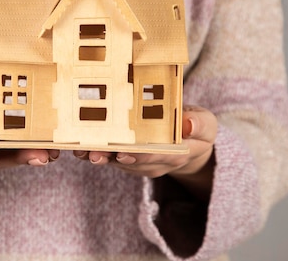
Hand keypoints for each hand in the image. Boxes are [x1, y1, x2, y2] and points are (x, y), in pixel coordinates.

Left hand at [73, 105, 216, 199]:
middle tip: (93, 153)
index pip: (157, 157)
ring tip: (81, 150)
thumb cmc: (196, 128)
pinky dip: (96, 152)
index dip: (140, 156)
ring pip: (117, 162)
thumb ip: (199, 124)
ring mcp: (139, 162)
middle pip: (131, 162)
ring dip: (99, 156)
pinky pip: (111, 157)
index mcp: (176, 153)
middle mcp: (155, 162)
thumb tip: (188, 124)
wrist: (189, 143)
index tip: (123, 152)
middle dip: (111, 158)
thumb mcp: (206, 124)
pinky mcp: (127, 158)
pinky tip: (80, 146)